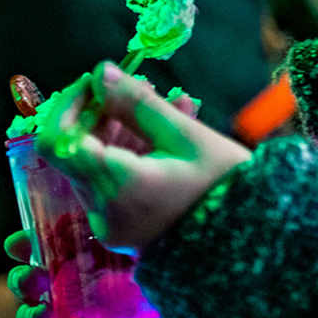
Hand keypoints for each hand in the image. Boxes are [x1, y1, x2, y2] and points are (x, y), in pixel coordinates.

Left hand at [36, 65, 244, 252]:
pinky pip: (111, 185)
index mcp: (118, 188)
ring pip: (95, 167)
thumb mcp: (187, 137)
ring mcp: (110, 227)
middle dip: (100, 115)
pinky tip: (162, 133)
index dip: (68, 107)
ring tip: (163, 105)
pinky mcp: (122, 231)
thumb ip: (137, 103)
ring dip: (117, 132)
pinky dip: (127, 156)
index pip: (57, 142)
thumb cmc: (231, 189)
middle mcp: (104, 213)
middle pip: (76, 154)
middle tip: (137, 86)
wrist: (260, 245)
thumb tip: (100, 73)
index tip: (95, 85)